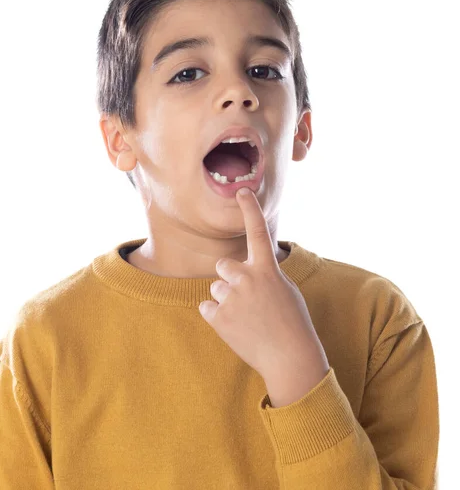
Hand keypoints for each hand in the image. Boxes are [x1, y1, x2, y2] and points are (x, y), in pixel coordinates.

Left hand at [199, 188, 328, 385]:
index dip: (250, 209)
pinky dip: (217, 316)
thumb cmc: (292, 323)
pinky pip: (207, 307)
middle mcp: (247, 278)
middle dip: (230, 277)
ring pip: (216, 287)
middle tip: (246, 298)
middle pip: (223, 265)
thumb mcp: (286, 290)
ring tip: (246, 318)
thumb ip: (265, 274)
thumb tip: (247, 270)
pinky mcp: (219, 318)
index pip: (258, 231)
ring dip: (226, 299)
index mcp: (267, 270)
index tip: (242, 191)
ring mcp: (232, 298)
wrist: (290, 359)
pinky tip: (235, 327)